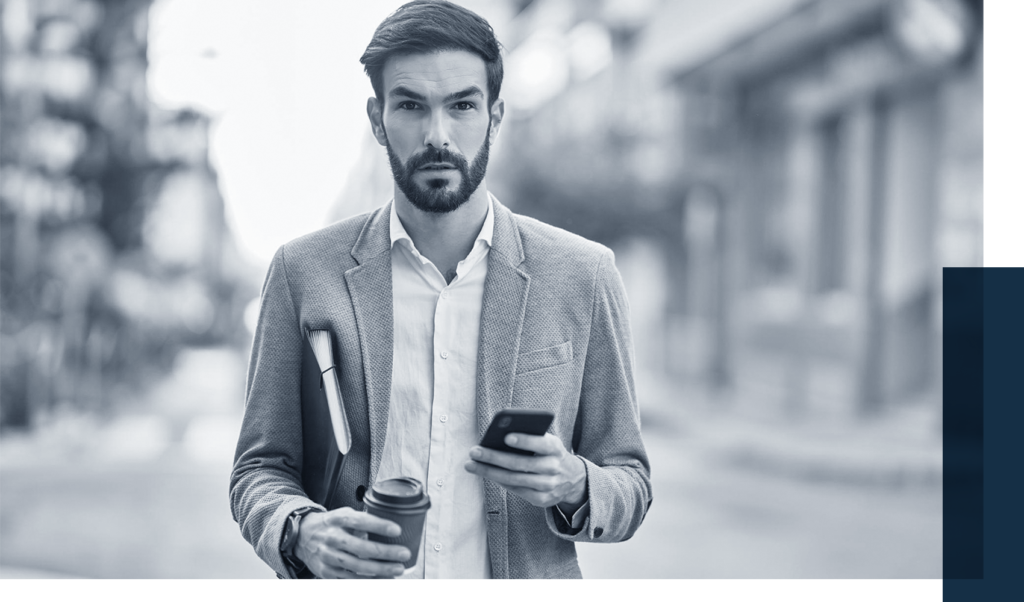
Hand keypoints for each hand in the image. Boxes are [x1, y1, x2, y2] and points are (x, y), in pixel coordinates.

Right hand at [294, 507, 410, 579]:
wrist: (301, 537)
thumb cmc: (329, 525)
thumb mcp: (342, 514)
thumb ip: (361, 520)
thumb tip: (387, 526)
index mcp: (337, 520)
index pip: (359, 521)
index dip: (379, 525)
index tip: (397, 530)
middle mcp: (332, 539)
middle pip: (361, 548)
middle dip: (386, 553)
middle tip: (404, 553)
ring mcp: (329, 557)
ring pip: (358, 567)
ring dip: (380, 570)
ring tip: (397, 569)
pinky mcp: (327, 573)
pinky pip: (351, 579)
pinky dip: (369, 580)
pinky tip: (383, 578)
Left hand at [464, 433, 587, 513]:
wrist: (571, 477)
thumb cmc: (549, 453)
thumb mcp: (547, 442)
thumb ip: (530, 437)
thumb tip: (499, 435)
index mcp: (556, 449)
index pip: (542, 444)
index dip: (525, 441)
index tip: (506, 437)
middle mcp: (553, 468)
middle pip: (520, 464)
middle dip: (494, 457)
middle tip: (474, 451)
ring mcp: (548, 486)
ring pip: (514, 479)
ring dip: (490, 472)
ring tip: (472, 464)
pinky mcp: (542, 500)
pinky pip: (516, 490)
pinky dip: (500, 482)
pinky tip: (486, 474)